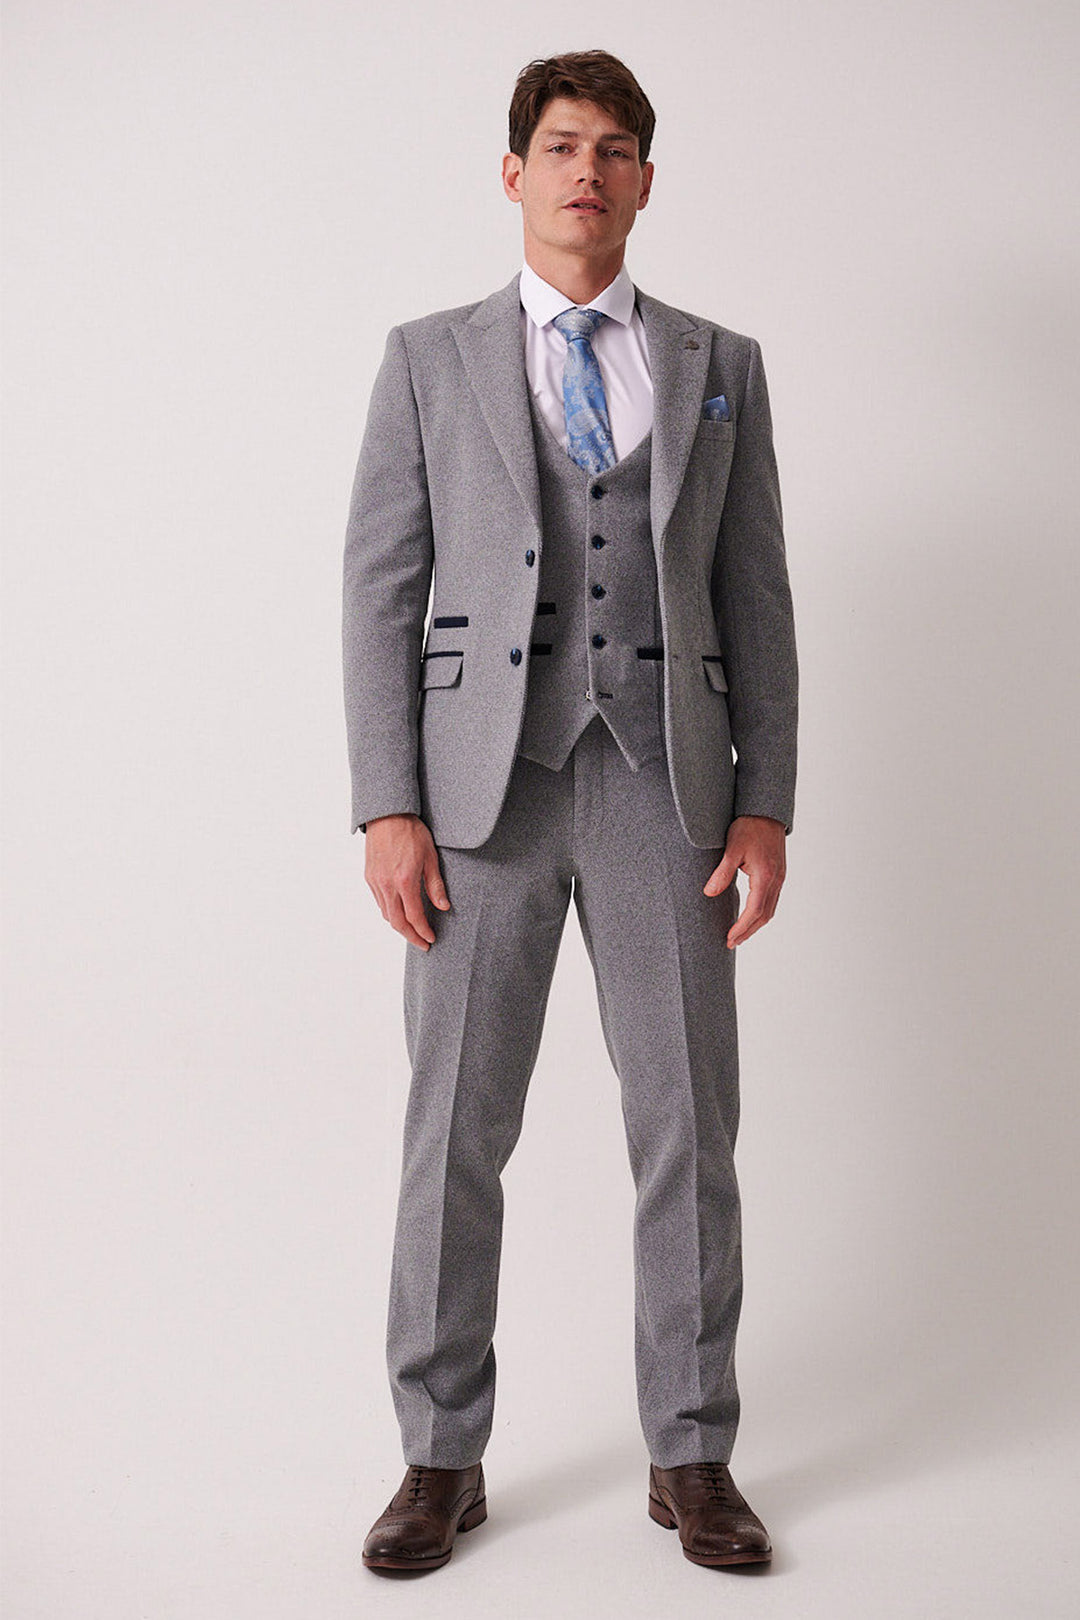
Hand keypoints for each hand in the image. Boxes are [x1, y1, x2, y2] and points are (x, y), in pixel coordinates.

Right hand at [364, 813, 449, 950]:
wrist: (387, 815)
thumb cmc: (412, 832)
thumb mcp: (431, 857)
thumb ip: (435, 885)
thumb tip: (443, 907)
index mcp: (405, 881)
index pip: (414, 917)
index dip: (423, 931)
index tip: (431, 939)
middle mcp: (387, 884)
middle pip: (397, 922)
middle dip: (411, 936)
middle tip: (422, 944)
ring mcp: (376, 881)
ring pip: (386, 914)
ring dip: (399, 926)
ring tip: (413, 931)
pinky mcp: (369, 876)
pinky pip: (379, 902)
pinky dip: (389, 912)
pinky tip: (399, 912)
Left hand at [703, 815, 786, 948]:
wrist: (766, 811)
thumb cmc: (749, 826)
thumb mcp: (732, 848)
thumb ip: (722, 872)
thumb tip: (709, 893)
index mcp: (766, 875)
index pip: (755, 910)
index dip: (742, 927)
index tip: (729, 938)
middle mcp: (776, 879)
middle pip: (765, 915)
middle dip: (748, 931)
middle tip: (731, 942)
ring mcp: (780, 877)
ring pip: (770, 909)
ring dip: (755, 925)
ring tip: (739, 934)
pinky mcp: (778, 874)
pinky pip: (772, 900)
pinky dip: (761, 913)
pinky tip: (750, 915)